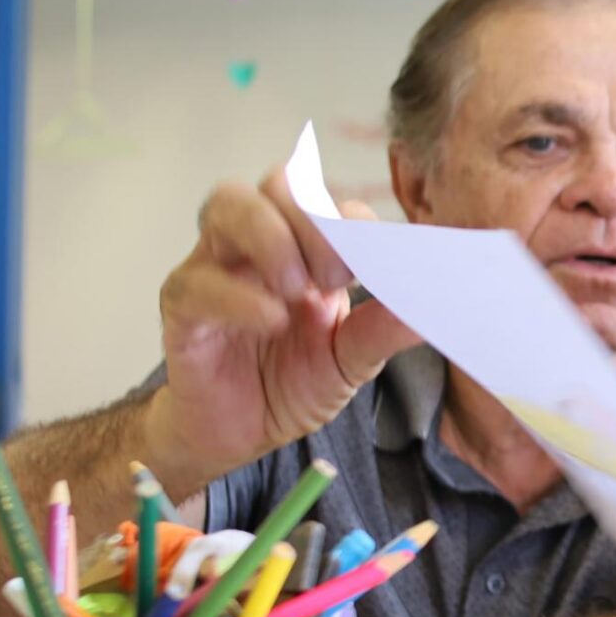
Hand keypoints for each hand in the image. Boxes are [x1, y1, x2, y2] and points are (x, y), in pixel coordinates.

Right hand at [153, 169, 414, 486]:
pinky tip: (271, 321)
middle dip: (313, 220)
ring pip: (227, 203)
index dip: (350, 219)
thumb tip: (433, 302)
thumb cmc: (292, 383)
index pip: (326, 197)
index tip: (372, 266)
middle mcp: (258, 243)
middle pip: (278, 182)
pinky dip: (239, 296)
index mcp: (305, 247)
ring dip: (271, 236)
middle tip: (334, 278)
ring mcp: (215, 266)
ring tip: (297, 290)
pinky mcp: (182, 306)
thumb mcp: (351, 359)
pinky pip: (198, 279)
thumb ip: (383, 328)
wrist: (241, 434)